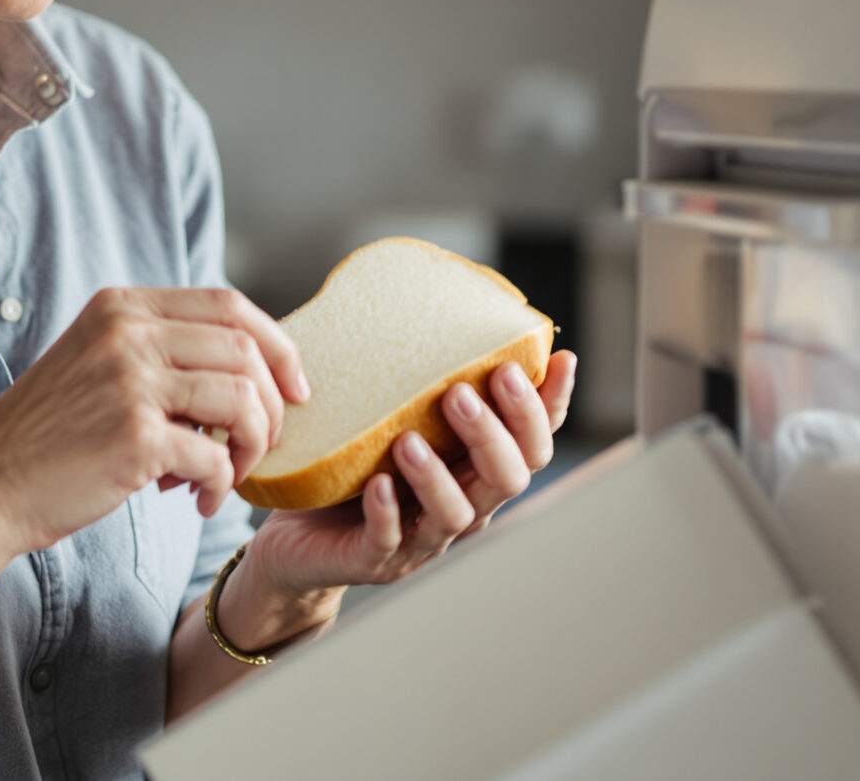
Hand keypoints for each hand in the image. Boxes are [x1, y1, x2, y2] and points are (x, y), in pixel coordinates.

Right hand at [0, 287, 309, 556]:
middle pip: (246, 350)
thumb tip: (250, 368)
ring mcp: (131, 379)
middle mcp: (127, 331)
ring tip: (225, 475)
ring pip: (242, 400)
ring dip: (250, 447)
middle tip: (263, 444)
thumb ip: (159, 352)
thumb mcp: (98, 364)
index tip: (296, 388)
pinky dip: (220, 485)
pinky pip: (215, 455)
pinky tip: (198, 500)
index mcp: (122, 306)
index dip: (277, 345)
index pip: (230, 303)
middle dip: (273, 404)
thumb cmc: (47, 438)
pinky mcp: (135, 435)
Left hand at [222, 351, 576, 643]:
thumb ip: (419, 380)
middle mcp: (462, 504)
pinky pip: (389, 540)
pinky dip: (388, 513)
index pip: (532, 439)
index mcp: (474, 468)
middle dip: (496, 434)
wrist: (299, 536)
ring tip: (408, 441)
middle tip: (462, 393)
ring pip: (456, 514)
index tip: (560, 358)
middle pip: (509, 477)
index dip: (550, 405)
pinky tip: (377, 485)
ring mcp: (421, 537)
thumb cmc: (352, 468)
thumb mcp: (391, 418)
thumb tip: (430, 302)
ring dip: (438, 477)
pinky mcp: (374, 558)